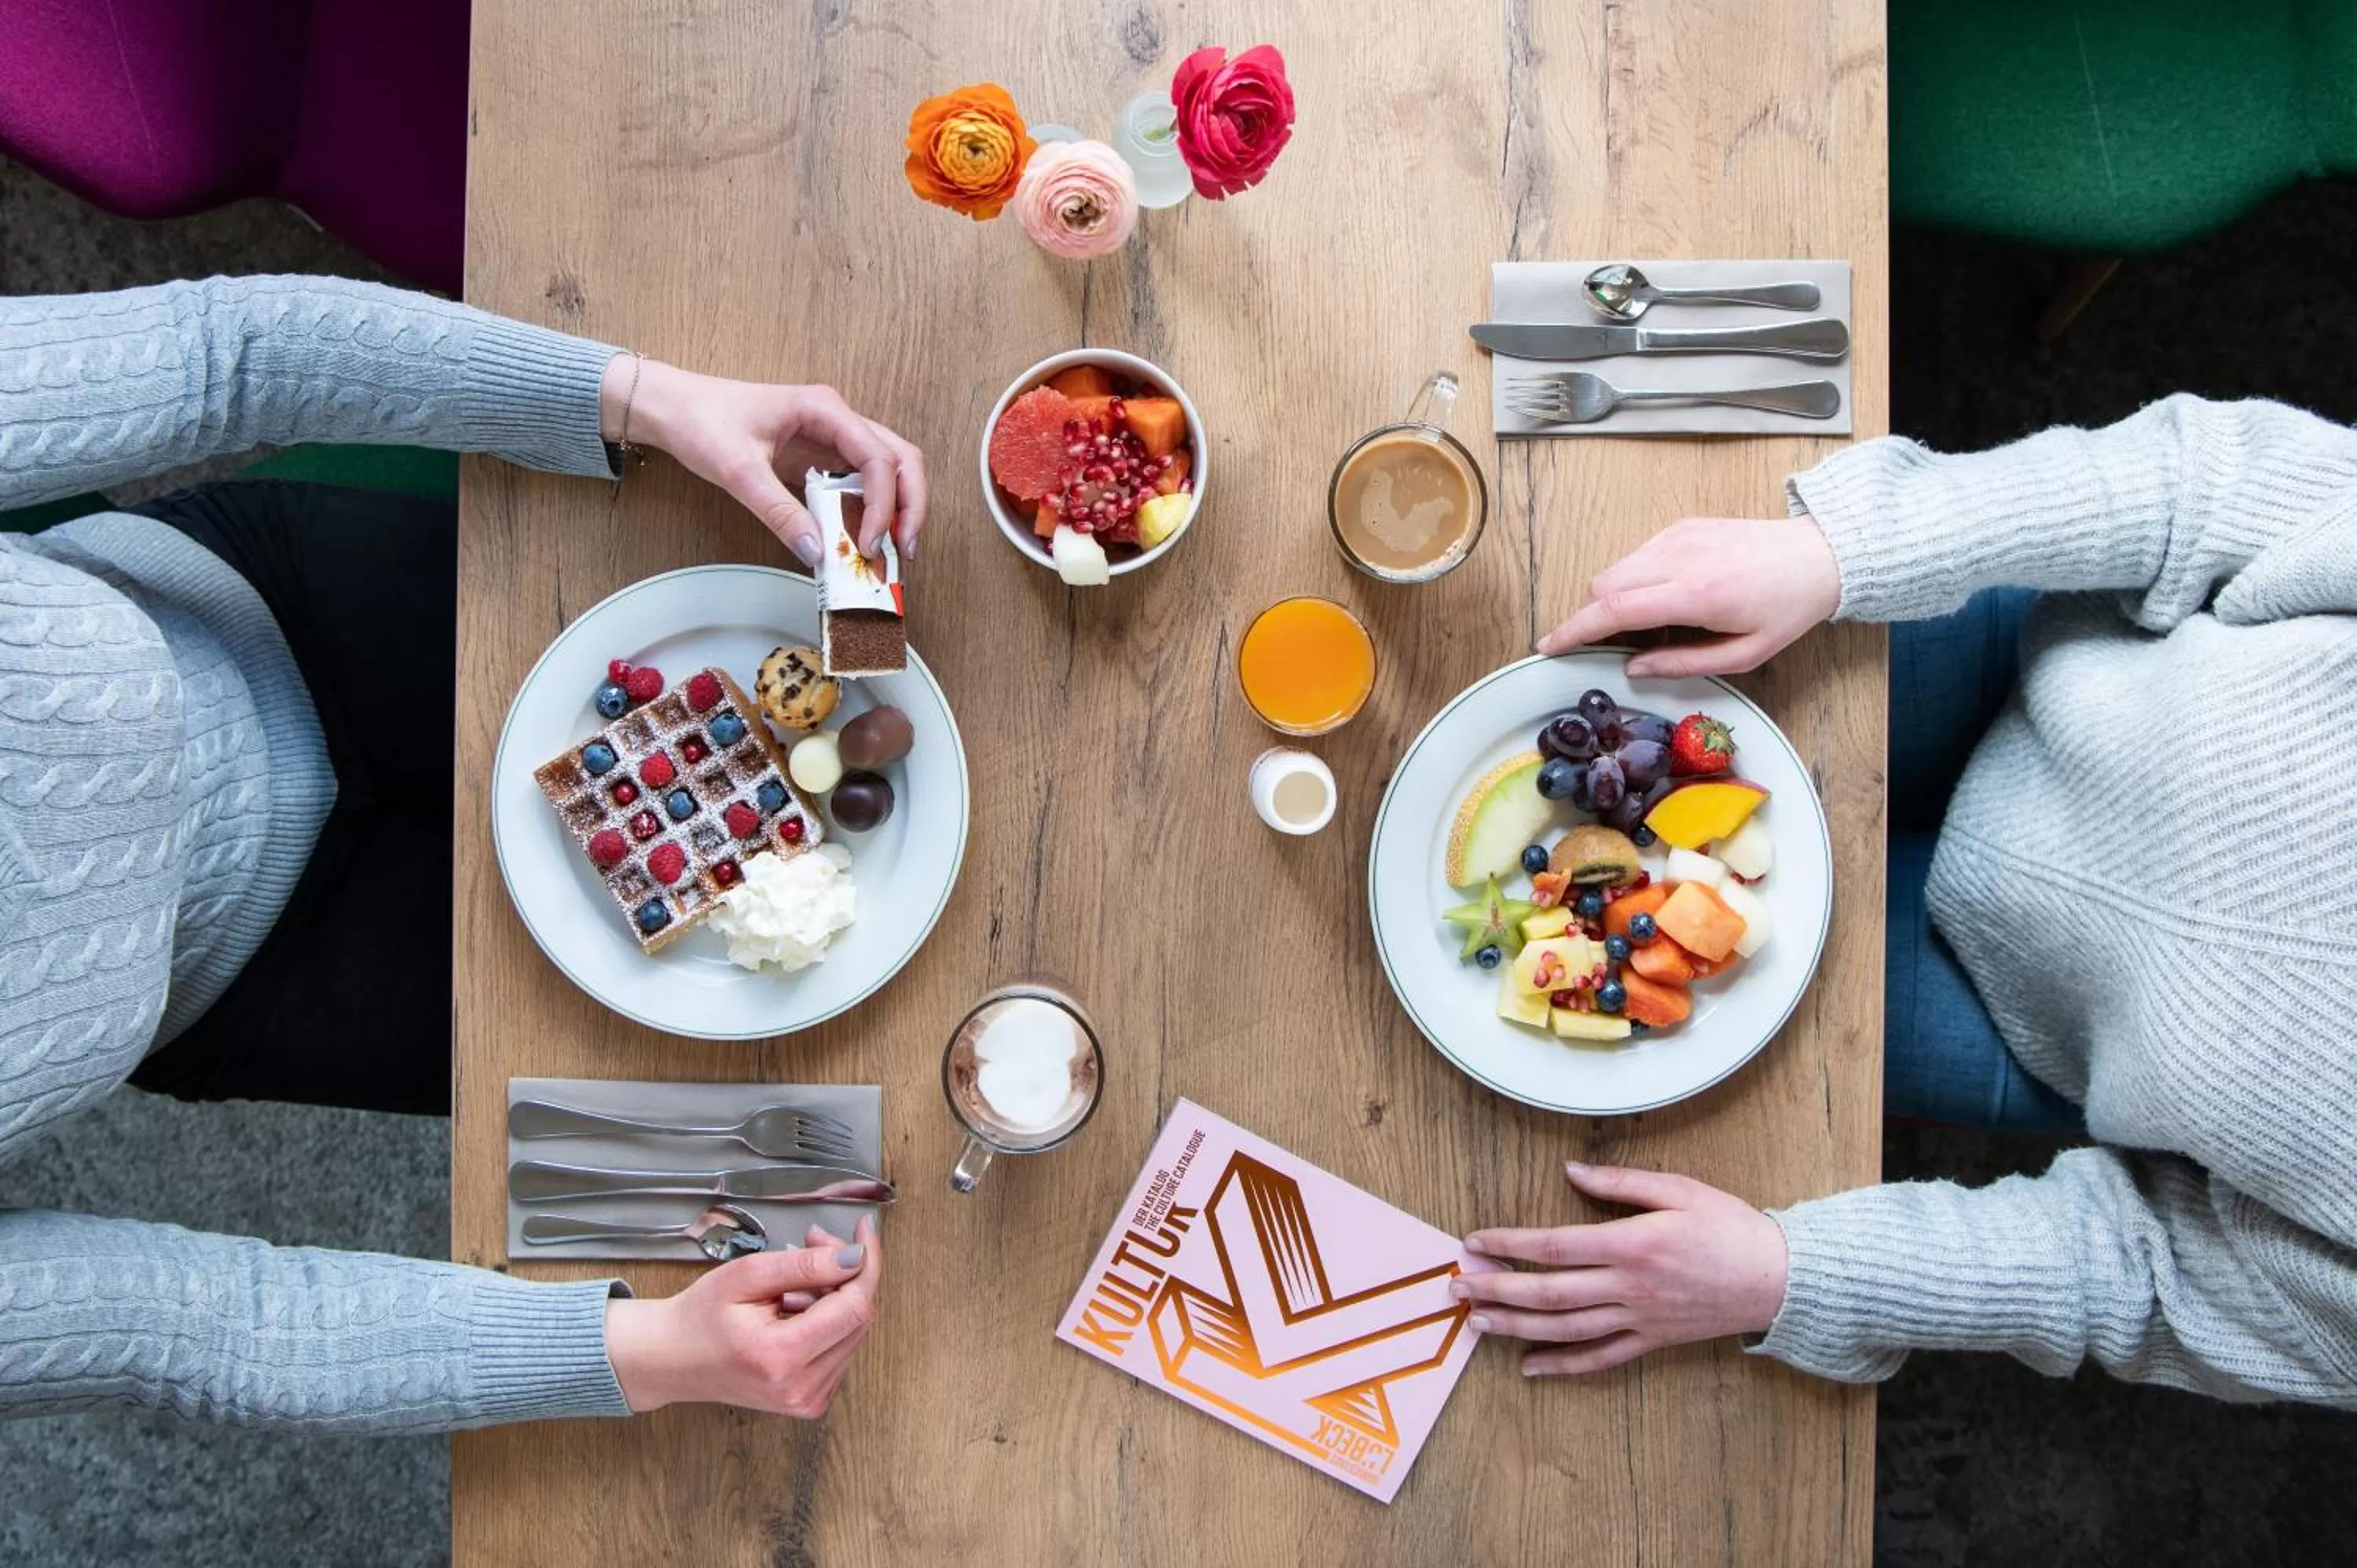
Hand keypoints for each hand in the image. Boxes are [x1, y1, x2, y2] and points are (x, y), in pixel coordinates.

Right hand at [604, 1215, 881, 1417]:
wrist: (671, 1360)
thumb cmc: (699, 1316)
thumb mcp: (746, 1276)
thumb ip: (804, 1265)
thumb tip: (856, 1258)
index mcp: (780, 1358)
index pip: (853, 1307)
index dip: (866, 1265)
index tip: (862, 1232)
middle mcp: (799, 1389)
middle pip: (858, 1320)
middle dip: (847, 1274)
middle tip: (815, 1243)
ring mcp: (806, 1401)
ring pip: (853, 1333)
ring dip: (837, 1296)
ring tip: (795, 1279)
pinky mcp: (809, 1402)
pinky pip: (840, 1350)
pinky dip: (829, 1321)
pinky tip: (798, 1307)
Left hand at [606, 358, 926, 566]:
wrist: (672, 408)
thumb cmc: (702, 422)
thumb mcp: (738, 472)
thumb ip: (780, 512)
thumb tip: (818, 554)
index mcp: (824, 409)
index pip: (878, 458)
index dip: (882, 505)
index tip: (867, 545)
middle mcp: (837, 419)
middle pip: (899, 459)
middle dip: (909, 506)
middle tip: (903, 551)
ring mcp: (832, 437)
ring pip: (888, 469)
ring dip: (896, 509)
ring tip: (890, 551)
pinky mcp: (821, 456)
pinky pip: (860, 482)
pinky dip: (869, 512)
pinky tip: (861, 540)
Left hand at [1460, 1163, 1786, 1376]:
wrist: (1779, 1279)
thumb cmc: (1730, 1226)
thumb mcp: (1678, 1188)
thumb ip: (1620, 1181)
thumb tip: (1570, 1169)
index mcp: (1632, 1243)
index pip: (1554, 1246)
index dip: (1508, 1245)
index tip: (1473, 1243)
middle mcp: (1629, 1286)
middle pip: (1549, 1292)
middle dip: (1497, 1290)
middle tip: (1456, 1289)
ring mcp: (1639, 1319)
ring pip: (1565, 1329)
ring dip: (1516, 1326)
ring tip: (1477, 1322)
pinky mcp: (1652, 1341)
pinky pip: (1600, 1359)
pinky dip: (1562, 1365)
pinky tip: (1529, 1365)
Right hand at [1536, 516, 1840, 677]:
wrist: (1820, 555)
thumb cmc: (1787, 609)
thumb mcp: (1744, 655)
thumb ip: (1683, 663)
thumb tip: (1634, 667)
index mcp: (1696, 594)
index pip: (1614, 609)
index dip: (1575, 630)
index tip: (1549, 646)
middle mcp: (1679, 557)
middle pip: (1602, 586)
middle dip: (1592, 617)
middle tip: (1609, 645)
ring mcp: (1678, 536)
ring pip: (1615, 569)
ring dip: (1614, 600)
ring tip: (1652, 624)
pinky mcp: (1682, 526)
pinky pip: (1637, 556)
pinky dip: (1635, 581)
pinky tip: (1667, 598)